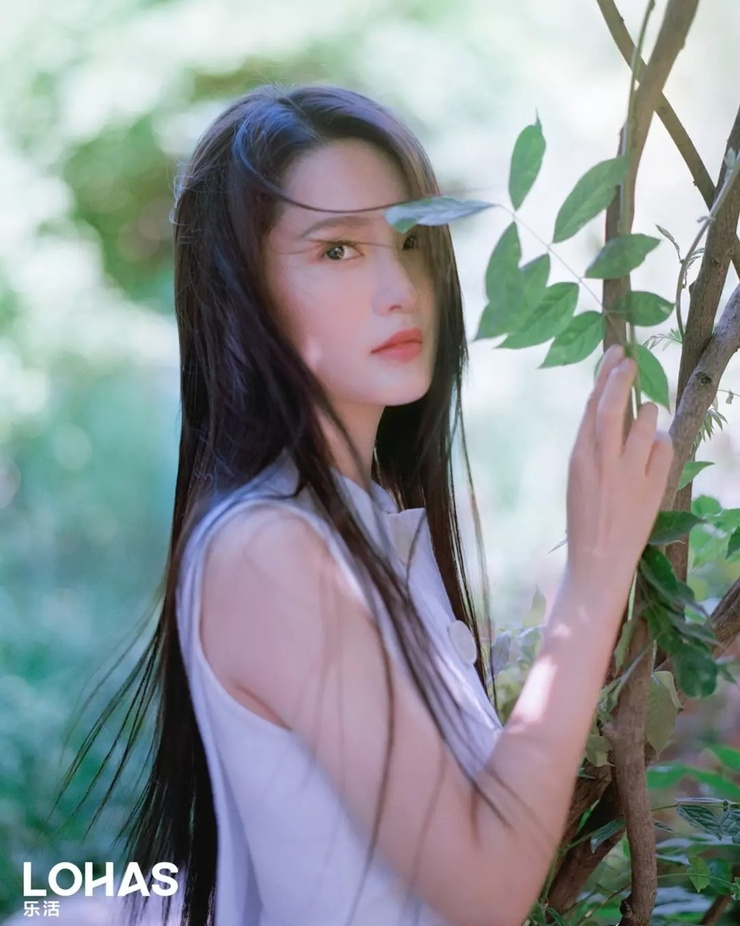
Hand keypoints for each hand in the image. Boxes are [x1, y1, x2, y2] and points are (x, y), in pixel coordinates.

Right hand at [564, 343, 673, 619]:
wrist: (598, 560)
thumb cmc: (586, 518)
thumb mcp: (579, 476)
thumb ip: (594, 445)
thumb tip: (615, 412)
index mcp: (578, 456)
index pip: (592, 405)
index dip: (604, 376)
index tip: (615, 355)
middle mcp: (602, 459)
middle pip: (614, 404)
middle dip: (623, 376)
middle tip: (630, 358)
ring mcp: (629, 472)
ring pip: (646, 422)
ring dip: (649, 414)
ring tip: (646, 419)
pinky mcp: (652, 486)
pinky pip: (663, 448)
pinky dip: (661, 443)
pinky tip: (653, 451)